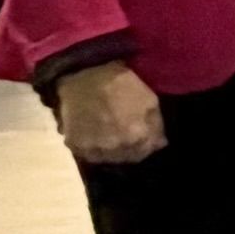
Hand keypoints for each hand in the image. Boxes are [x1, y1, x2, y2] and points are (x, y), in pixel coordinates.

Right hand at [48, 58, 163, 166]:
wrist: (85, 75)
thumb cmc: (121, 84)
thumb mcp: (149, 100)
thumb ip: (156, 126)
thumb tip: (160, 144)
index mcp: (136, 137)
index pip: (145, 153)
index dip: (145, 145)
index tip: (142, 136)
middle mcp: (115, 148)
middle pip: (126, 158)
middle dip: (129, 148)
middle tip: (125, 133)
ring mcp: (93, 149)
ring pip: (106, 158)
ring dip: (110, 151)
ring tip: (109, 134)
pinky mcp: (74, 146)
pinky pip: (87, 154)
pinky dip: (92, 148)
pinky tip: (94, 134)